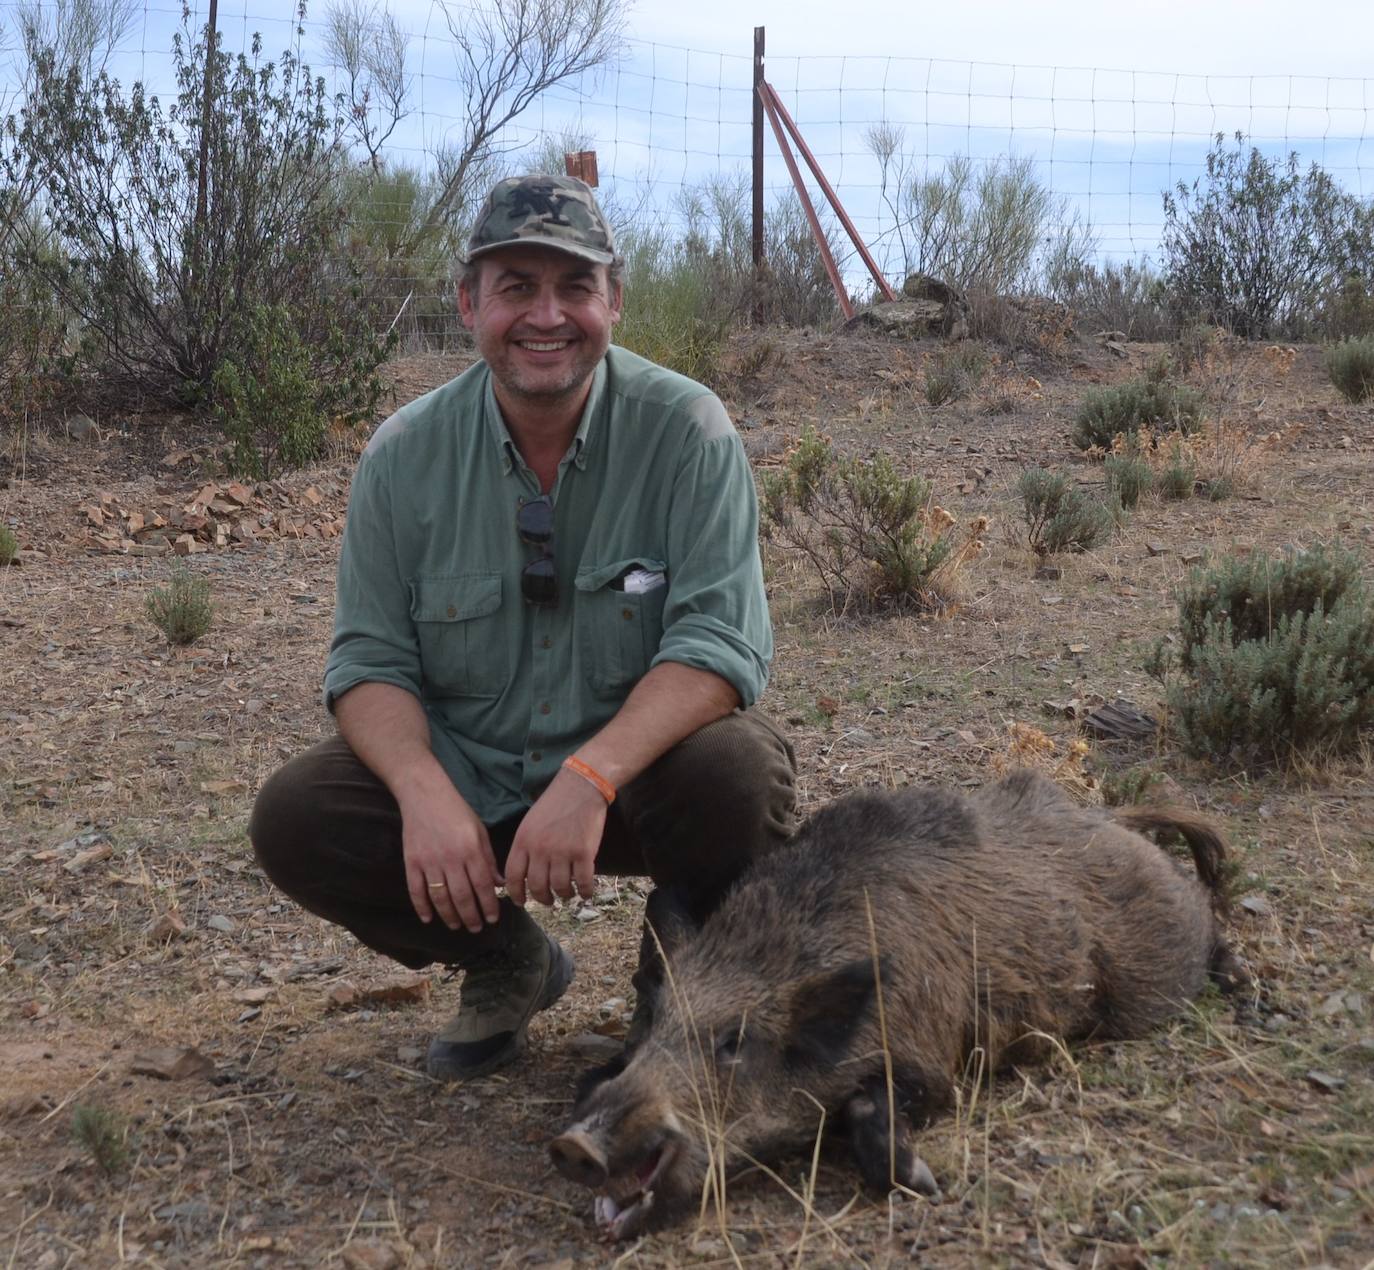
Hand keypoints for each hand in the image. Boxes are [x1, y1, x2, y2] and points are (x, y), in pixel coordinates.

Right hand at [398, 778, 501, 933]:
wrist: (424, 795)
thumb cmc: (457, 811)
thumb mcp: (479, 831)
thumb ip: (489, 859)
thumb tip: (499, 884)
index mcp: (471, 850)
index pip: (483, 886)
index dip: (488, 905)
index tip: (493, 919)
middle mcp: (451, 859)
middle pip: (462, 897)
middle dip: (471, 917)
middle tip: (476, 928)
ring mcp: (429, 861)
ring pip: (440, 898)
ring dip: (449, 916)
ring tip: (457, 926)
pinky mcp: (412, 862)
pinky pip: (416, 891)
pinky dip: (422, 907)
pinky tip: (429, 918)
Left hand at [504, 770, 605, 906]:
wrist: (581, 786)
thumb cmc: (555, 803)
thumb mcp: (530, 822)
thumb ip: (525, 847)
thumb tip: (523, 874)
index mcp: (523, 841)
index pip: (514, 877)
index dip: (516, 894)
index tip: (521, 901)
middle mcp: (540, 849)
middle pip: (537, 887)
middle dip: (543, 898)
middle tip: (548, 900)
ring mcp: (563, 852)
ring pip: (560, 888)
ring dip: (564, 895)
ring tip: (566, 894)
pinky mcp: (584, 853)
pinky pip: (583, 882)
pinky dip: (585, 892)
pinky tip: (585, 893)